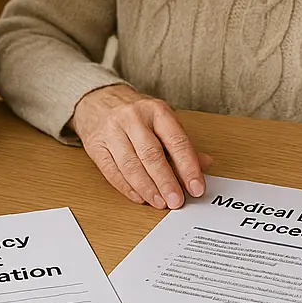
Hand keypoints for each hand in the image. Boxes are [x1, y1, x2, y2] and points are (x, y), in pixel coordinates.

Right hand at [70, 84, 212, 209]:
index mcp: (156, 110)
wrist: (98, 100)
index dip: (188, 167)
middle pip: (152, 154)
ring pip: (130, 165)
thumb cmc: (136, 114)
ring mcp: (112, 132)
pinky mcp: (96, 146)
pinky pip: (112, 171)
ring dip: (147, 188)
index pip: (176, 141)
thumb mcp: (162, 120)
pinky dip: (127, 188)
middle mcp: (133, 119)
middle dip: (166, 181)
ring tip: (160, 202)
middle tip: (176, 200)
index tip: (196, 188)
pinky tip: (140, 197)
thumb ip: (182, 143)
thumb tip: (205, 164)